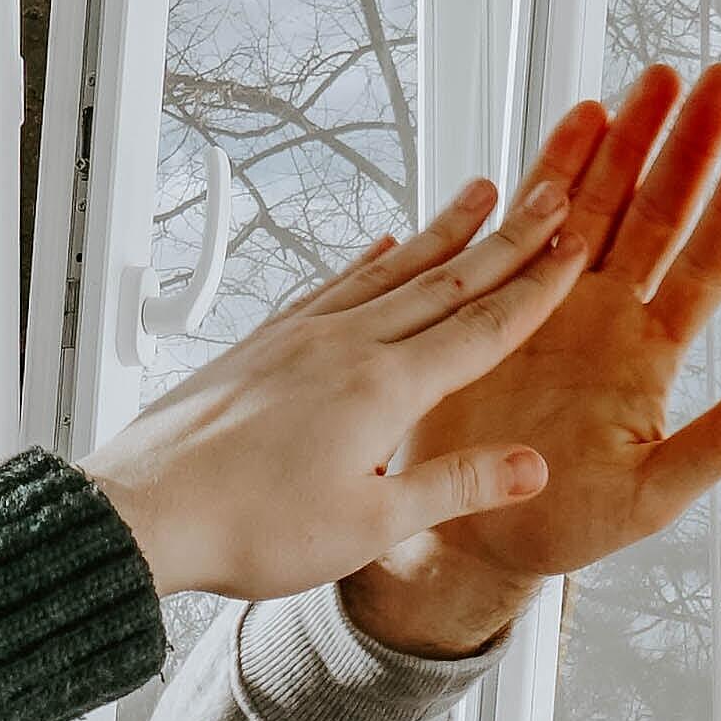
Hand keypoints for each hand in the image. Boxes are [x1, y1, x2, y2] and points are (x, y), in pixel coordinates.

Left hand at [84, 174, 586, 600]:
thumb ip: (454, 485)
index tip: (576, 247)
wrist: (144, 512)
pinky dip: (366, 262)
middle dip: (507, 239)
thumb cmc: (248, 527)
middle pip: (444, 280)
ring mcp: (299, 336)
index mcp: (382, 388)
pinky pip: (330, 286)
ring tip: (481, 193)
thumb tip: (532, 467)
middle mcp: (345, 345)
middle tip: (553, 194)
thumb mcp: (369, 524)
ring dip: (442, 233)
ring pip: (389, 270)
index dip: (536, 287)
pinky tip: (381, 246)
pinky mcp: (263, 343)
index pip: (481, 328)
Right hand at [342, 62, 720, 657]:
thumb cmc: (564, 525)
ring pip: (603, 203)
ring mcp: (557, 301)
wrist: (470, 531)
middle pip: (660, 213)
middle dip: (688, 146)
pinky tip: (580, 117)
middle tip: (720, 79)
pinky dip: (555, 168)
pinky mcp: (502, 299)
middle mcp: (610, 316)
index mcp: (650, 358)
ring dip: (630, 140)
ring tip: (657, 77)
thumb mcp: (652, 495)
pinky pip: (533, 220)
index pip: (705, 266)